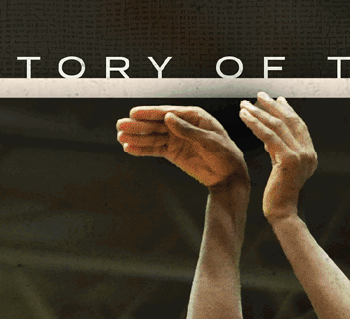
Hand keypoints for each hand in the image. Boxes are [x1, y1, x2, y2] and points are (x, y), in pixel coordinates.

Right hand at [115, 105, 248, 189]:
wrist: (229, 175)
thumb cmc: (225, 154)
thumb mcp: (210, 141)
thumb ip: (188, 130)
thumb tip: (168, 117)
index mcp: (193, 116)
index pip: (167, 112)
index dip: (149, 113)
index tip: (134, 114)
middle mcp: (181, 125)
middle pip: (156, 124)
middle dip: (138, 126)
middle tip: (120, 125)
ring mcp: (176, 139)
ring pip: (153, 137)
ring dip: (137, 138)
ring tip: (120, 138)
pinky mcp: (173, 153)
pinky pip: (156, 149)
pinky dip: (143, 150)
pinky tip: (130, 148)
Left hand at [237, 93, 316, 222]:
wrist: (281, 212)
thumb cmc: (278, 194)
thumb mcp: (281, 167)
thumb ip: (279, 150)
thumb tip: (269, 134)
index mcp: (310, 154)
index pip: (298, 125)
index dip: (287, 110)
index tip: (276, 99)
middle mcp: (308, 153)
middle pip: (289, 121)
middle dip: (273, 106)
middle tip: (259, 94)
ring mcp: (300, 156)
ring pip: (277, 126)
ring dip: (259, 113)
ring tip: (245, 105)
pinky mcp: (288, 160)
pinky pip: (269, 136)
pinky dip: (255, 124)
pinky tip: (245, 117)